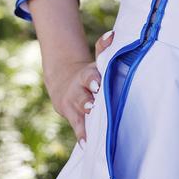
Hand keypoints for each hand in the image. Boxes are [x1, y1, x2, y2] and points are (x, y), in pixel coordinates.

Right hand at [44, 29, 114, 146]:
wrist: (65, 83)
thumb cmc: (89, 73)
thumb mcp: (95, 60)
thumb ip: (104, 48)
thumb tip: (113, 34)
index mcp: (86, 76)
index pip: (89, 76)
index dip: (93, 80)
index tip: (98, 84)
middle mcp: (77, 91)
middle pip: (81, 97)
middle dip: (86, 102)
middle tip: (93, 106)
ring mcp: (73, 106)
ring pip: (78, 114)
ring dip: (84, 121)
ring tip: (90, 130)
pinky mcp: (72, 118)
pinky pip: (77, 128)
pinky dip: (82, 136)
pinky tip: (86, 144)